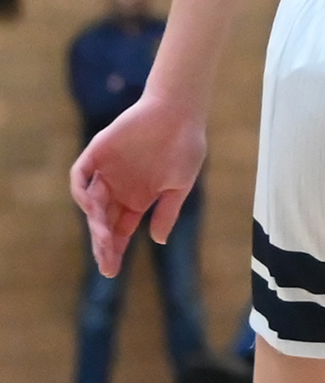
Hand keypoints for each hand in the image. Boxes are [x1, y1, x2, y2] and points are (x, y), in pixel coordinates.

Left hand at [70, 95, 207, 277]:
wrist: (179, 111)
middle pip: (103, 223)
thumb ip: (168, 212)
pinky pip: (81, 176)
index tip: (112, 271)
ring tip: (103, 238)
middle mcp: (119, 189)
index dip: (114, 250)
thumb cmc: (185, 146)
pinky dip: (81, 191)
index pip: (120, 230)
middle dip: (103, 244)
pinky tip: (91, 206)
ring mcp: (106, 172)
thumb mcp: (180, 185)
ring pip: (91, 204)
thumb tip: (157, 241)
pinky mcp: (97, 154)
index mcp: (138, 199)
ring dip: (94, 223)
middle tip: (106, 261)